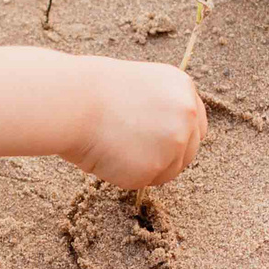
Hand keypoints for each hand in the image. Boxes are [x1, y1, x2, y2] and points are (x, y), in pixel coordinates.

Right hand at [68, 58, 206, 187]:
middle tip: (134, 154)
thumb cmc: (91, 92)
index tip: (160, 144)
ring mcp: (175, 142)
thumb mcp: (139, 87)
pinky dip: (126, 175)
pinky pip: (145, 181)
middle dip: (166, 157)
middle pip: (189, 151)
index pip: (195, 123)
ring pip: (169, 171)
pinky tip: (108, 155)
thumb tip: (162, 135)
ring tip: (114, 147)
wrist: (73, 101)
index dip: (177, 136)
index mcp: (182, 88)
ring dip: (145, 168)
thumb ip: (159, 108)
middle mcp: (187, 114)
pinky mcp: (157, 167)